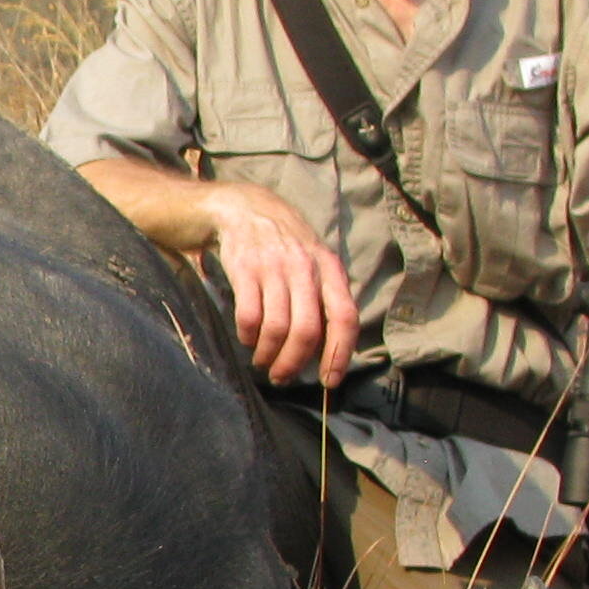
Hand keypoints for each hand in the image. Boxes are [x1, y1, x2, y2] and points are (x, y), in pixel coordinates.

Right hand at [204, 181, 357, 386]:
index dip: (339, 353)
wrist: (244, 208)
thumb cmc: (283, 244)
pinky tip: (247, 338)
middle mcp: (305, 268)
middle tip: (282, 377)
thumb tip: (328, 349)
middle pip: (307, 331)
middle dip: (293, 363)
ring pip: (277, 329)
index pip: (345, 317)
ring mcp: (274, 268)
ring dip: (268, 355)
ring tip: (263, 362)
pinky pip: (249, 317)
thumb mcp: (313, 262)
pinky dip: (248, 337)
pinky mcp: (244, 269)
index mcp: (329, 269)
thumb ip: (323, 298)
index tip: (329, 380)